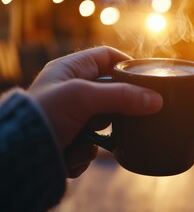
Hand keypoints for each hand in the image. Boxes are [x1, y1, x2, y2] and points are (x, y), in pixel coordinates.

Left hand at [28, 46, 162, 176]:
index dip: (128, 63)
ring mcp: (71, 117)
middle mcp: (71, 91)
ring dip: (97, 135)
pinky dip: (84, 152)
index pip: (107, 57)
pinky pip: (92, 145)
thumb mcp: (83, 97)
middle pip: (111, 93)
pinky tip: (69, 153)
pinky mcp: (71, 140)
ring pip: (104, 123)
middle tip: (126, 114)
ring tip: (82, 137)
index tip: (147, 77)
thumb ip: (121, 96)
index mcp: (70, 70)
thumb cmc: (45, 113)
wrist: (18, 154)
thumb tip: (157, 100)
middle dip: (116, 109)